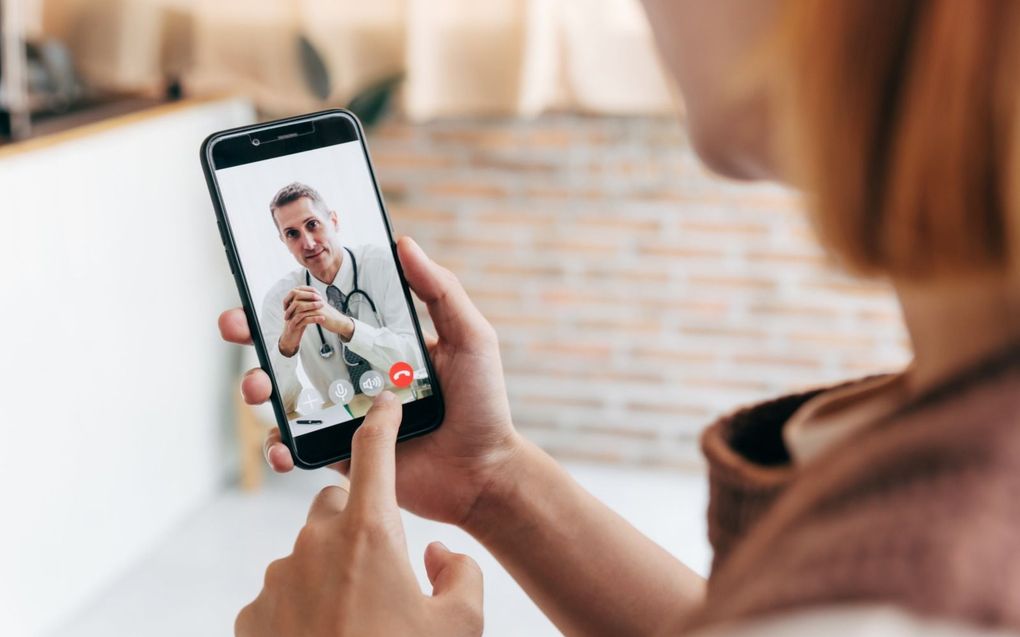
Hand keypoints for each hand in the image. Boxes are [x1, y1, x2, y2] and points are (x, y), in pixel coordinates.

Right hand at [219, 236, 522, 526]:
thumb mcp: (469, 338)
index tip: (264, 283)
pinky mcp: (342, 455)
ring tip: (257, 386)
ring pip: (285, 397)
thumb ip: (440, 291)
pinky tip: (281, 444)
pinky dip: (280, 446)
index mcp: (379, 344)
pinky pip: (299, 447)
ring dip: (257, 387)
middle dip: (254, 336)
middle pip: (292, 350)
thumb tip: (404, 242)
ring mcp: (344, 415)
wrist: (484, 473)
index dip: (291, 299)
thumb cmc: (483, 403)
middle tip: (236, 326)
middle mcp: (355, 375)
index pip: (327, 314)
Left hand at [235, 392, 482, 636]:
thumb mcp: (460, 625)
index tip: (385, 403)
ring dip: (331, 569)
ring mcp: (277, 579)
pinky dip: (303, 606)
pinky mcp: (253, 615)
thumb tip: (438, 554)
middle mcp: (315, 545)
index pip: (374, 454)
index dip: (383, 422)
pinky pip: (283, 592)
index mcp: (370, 535)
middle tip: (384, 565)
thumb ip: (460, 572)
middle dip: (358, 519)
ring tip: (358, 619)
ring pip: (308, 551)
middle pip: (336, 504)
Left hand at [278, 287, 352, 355]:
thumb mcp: (317, 306)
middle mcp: (314, 297)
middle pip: (296, 297)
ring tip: (289, 322)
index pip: (296, 292)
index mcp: (313, 294)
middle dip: (288, 307)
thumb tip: (295, 302)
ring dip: (292, 315)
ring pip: (299, 307)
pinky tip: (296, 325)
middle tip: (285, 316)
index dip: (288, 299)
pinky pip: (304, 316)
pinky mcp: (319, 313)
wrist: (338, 321)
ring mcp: (316, 305)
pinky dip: (298, 321)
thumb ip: (308, 302)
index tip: (285, 307)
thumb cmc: (327, 315)